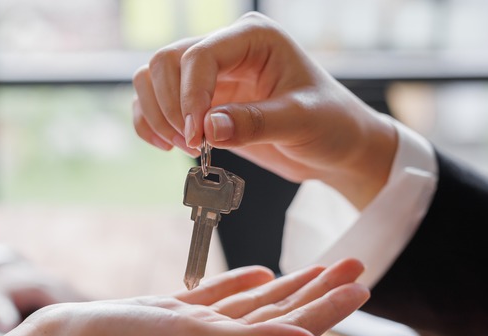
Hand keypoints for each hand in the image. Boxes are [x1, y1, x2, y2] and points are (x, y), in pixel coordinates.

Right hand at [0, 258, 368, 335]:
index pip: (296, 327)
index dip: (331, 306)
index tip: (363, 282)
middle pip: (285, 313)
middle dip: (321, 288)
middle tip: (354, 262)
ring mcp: (198, 329)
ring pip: (258, 303)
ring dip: (291, 284)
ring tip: (319, 265)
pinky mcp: (174, 314)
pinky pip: (221, 297)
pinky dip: (245, 283)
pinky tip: (262, 272)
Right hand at [132, 12, 397, 208]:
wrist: (336, 147)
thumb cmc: (331, 124)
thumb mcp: (301, 122)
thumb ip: (255, 123)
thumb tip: (207, 128)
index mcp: (253, 37)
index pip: (200, 55)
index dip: (189, 96)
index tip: (196, 136)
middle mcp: (226, 49)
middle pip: (166, 61)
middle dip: (169, 106)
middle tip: (191, 144)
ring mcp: (210, 75)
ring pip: (153, 78)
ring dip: (155, 114)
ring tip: (183, 147)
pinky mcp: (200, 101)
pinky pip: (155, 102)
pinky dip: (150, 124)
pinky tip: (167, 146)